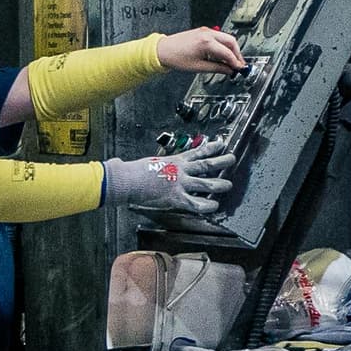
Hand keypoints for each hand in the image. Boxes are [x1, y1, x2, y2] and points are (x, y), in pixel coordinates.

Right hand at [100, 139, 238, 216]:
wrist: (126, 180)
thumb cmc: (129, 172)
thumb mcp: (143, 164)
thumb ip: (142, 165)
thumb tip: (118, 163)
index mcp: (173, 160)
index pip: (196, 152)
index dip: (210, 147)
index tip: (220, 143)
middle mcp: (180, 170)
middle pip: (206, 164)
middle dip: (221, 161)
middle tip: (232, 158)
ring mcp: (180, 183)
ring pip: (206, 183)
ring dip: (219, 184)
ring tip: (229, 185)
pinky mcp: (176, 197)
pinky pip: (196, 203)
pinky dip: (206, 206)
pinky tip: (214, 207)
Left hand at [154, 26, 245, 75]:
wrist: (163, 50)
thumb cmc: (176, 57)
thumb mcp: (199, 67)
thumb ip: (217, 68)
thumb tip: (229, 70)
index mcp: (206, 42)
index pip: (228, 53)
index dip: (236, 62)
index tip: (240, 69)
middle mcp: (208, 34)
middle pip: (231, 41)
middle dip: (237, 54)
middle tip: (239, 65)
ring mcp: (206, 31)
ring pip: (226, 38)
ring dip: (231, 49)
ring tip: (232, 61)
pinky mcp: (203, 31)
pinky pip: (219, 37)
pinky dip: (224, 45)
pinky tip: (223, 54)